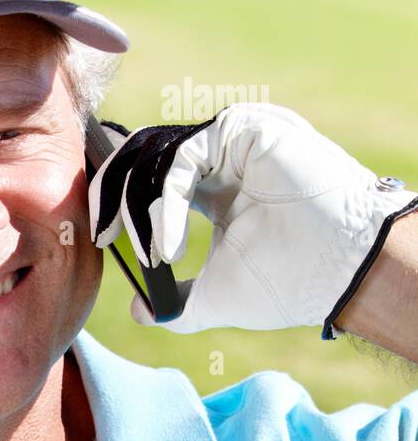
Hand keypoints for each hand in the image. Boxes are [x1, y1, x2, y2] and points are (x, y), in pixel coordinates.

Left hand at [87, 103, 417, 335]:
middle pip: (140, 156)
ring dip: (141, 209)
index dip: (115, 200)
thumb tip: (138, 312)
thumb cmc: (288, 283)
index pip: (145, 176)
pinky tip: (171, 246)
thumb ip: (175, 303)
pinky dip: (165, 204)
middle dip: (112, 195)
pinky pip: (180, 159)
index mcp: (211, 186)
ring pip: (155, 156)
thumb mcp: (215, 296)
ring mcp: (231, 138)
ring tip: (152, 255)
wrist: (341, 275)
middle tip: (102, 234)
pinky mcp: (243, 128)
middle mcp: (219, 155)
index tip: (99, 236)